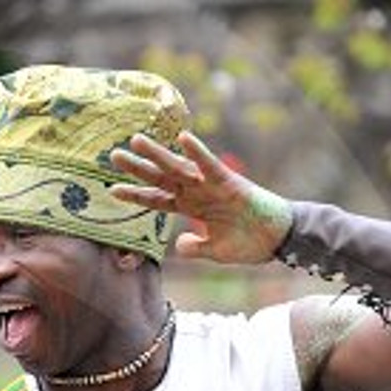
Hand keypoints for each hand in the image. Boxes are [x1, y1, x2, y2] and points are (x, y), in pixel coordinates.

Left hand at [109, 130, 292, 265]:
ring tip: (136, 141)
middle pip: (160, 178)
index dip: (135, 195)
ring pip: (179, 167)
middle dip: (137, 167)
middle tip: (112, 155)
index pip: (156, 199)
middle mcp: (197, 193)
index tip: (113, 190)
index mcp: (191, 208)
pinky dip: (198, 153)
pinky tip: (183, 138)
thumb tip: (179, 246)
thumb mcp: (214, 251)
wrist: (278, 240)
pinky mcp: (230, 182)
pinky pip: (211, 165)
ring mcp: (211, 186)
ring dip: (158, 154)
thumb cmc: (249, 243)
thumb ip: (195, 248)